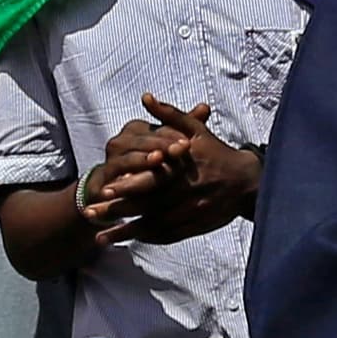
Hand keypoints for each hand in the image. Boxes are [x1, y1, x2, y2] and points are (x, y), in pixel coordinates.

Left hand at [85, 97, 261, 246]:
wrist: (247, 182)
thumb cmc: (217, 152)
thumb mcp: (196, 130)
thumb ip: (169, 115)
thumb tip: (145, 98)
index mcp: (181, 170)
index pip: (150, 180)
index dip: (128, 186)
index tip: (104, 189)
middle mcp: (182, 195)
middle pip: (145, 206)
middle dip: (117, 212)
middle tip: (89, 214)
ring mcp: (187, 214)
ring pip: (152, 226)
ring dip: (125, 233)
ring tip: (99, 238)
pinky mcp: (193, 227)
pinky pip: (166, 236)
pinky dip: (146, 239)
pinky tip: (127, 240)